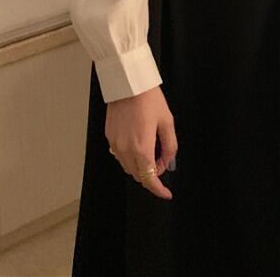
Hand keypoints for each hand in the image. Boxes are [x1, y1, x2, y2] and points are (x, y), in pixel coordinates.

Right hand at [105, 85, 177, 199]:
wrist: (128, 85)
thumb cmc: (150, 100)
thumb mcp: (167, 122)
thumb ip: (169, 146)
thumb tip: (168, 163)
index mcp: (142, 148)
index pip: (149, 179)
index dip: (158, 190)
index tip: (166, 194)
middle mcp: (126, 150)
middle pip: (138, 175)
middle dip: (151, 175)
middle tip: (162, 161)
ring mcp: (115, 145)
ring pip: (128, 168)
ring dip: (140, 166)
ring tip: (152, 150)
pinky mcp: (109, 137)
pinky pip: (120, 155)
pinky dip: (130, 157)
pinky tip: (138, 143)